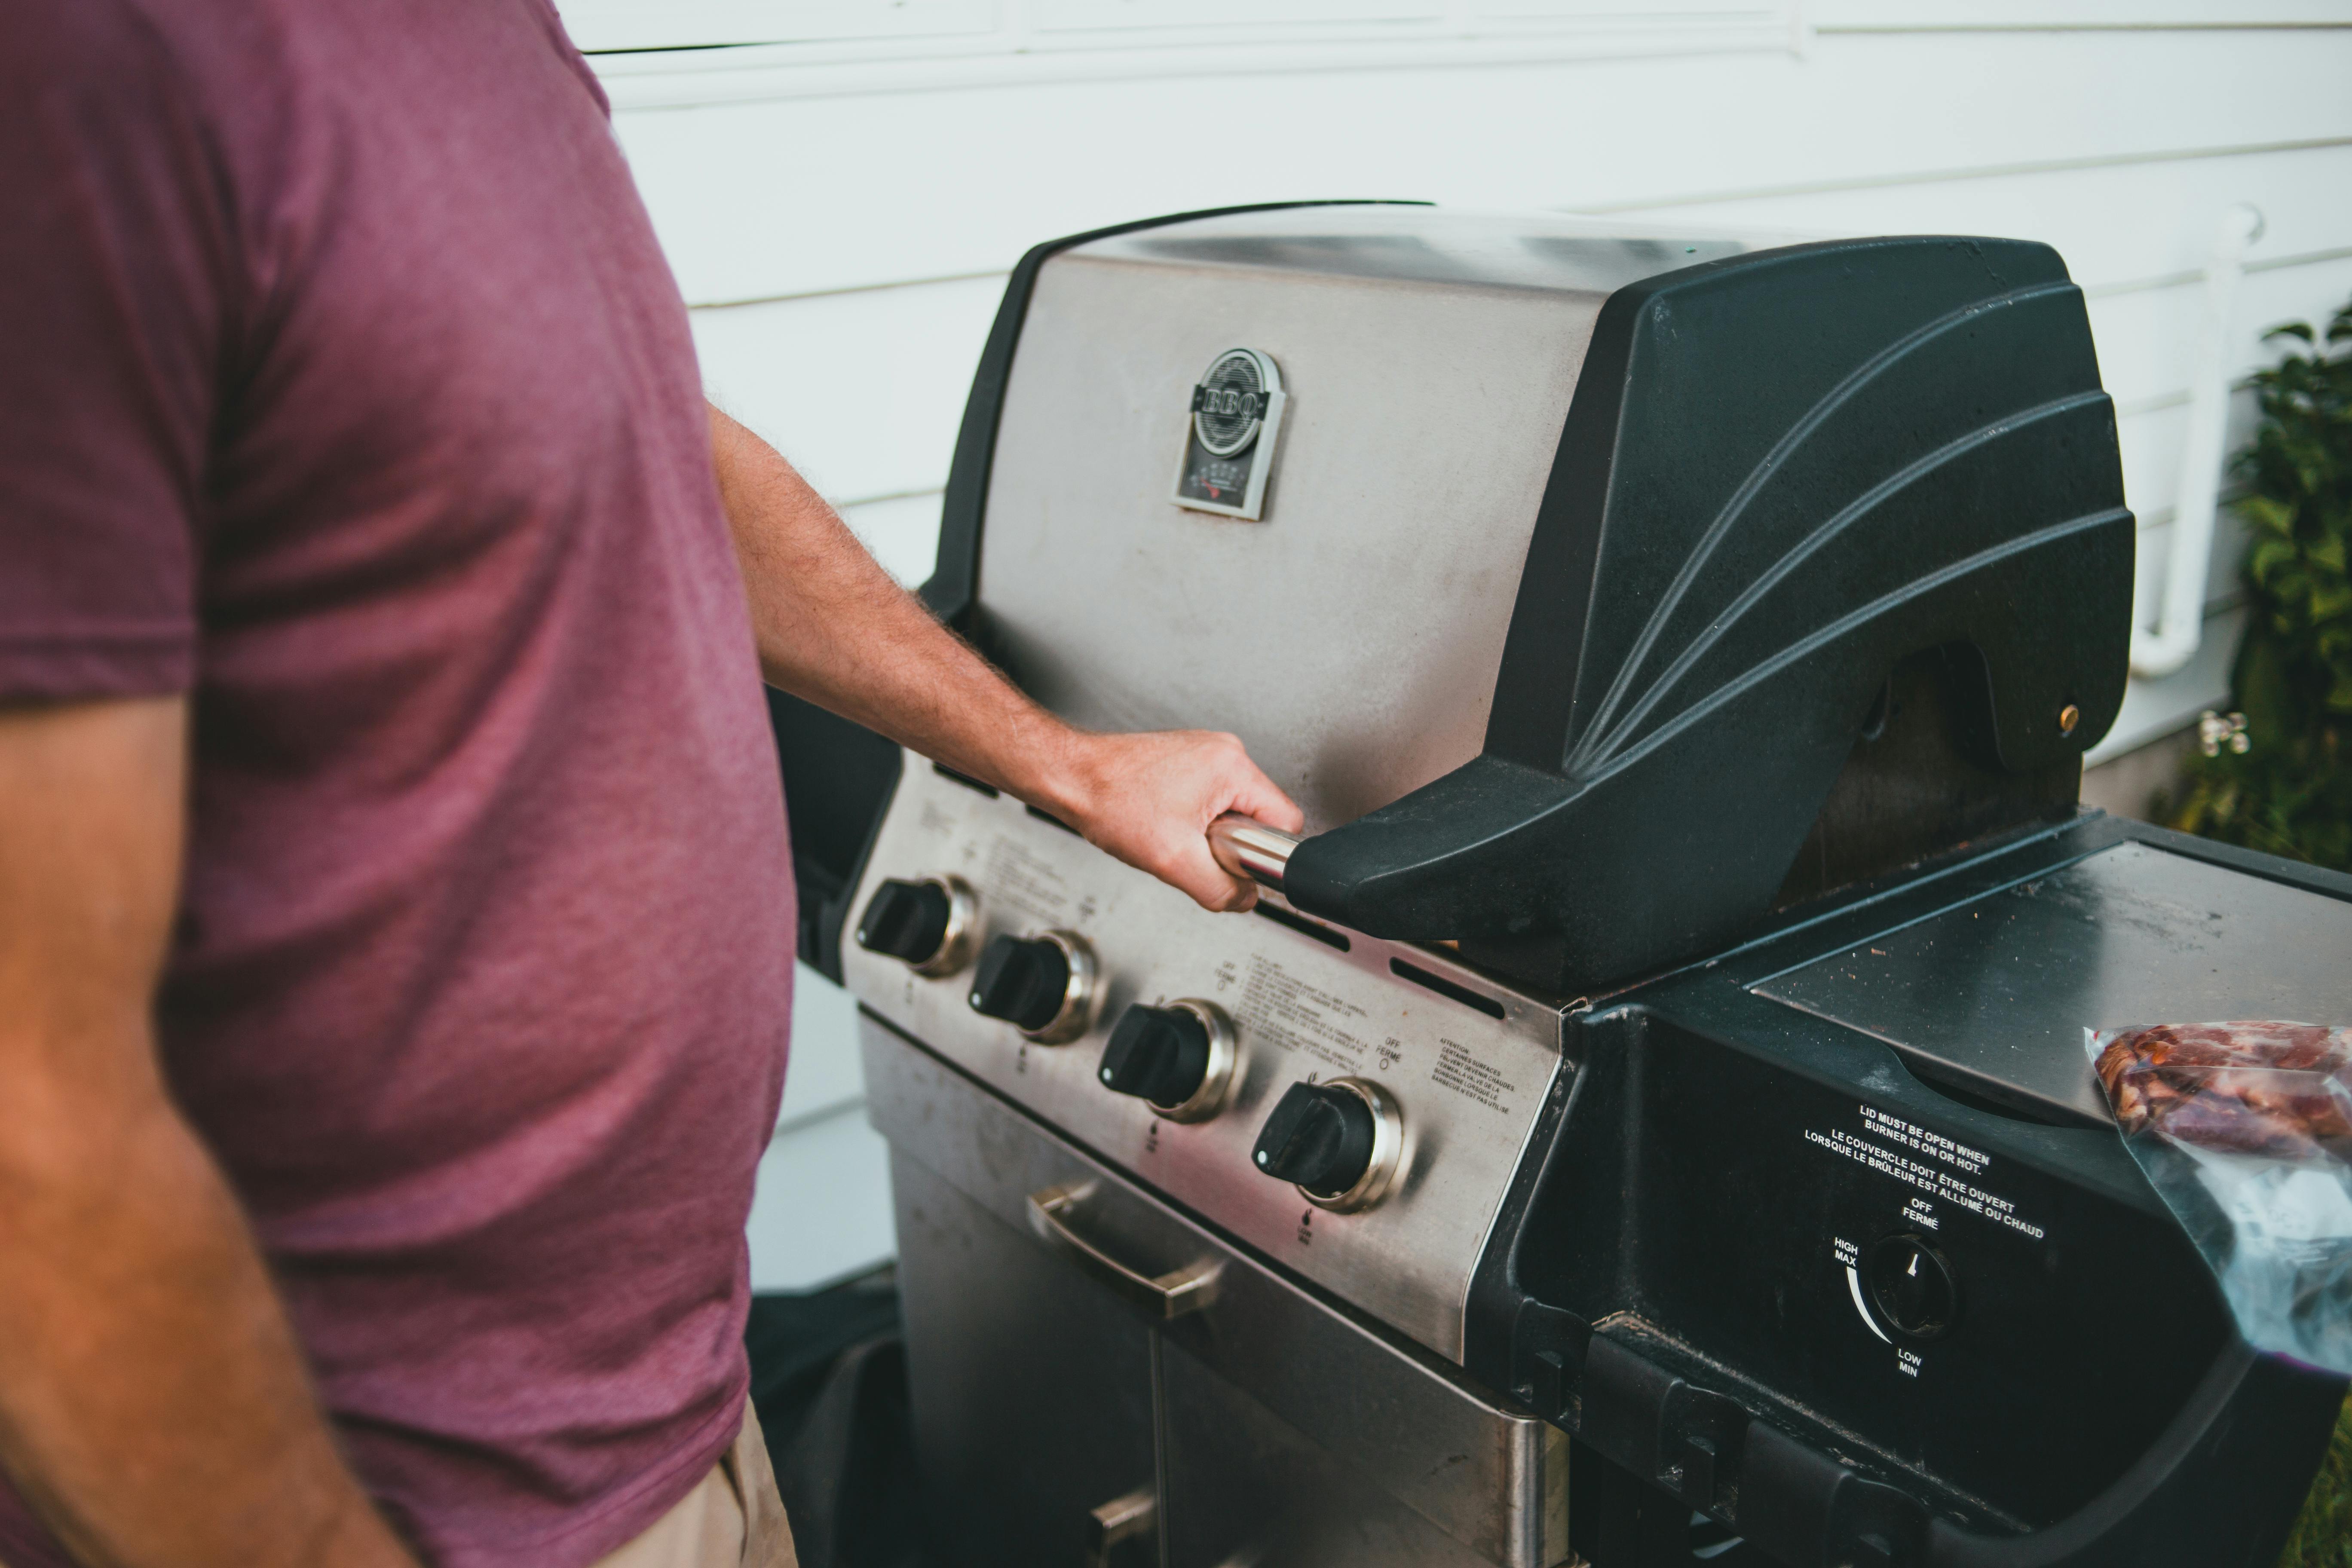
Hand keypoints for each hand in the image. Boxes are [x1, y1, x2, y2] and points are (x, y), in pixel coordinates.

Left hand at [1045, 729, 1303, 912]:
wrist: (1073, 778)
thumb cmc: (1112, 802)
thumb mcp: (1174, 862)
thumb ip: (1222, 889)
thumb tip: (1246, 899)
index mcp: (1233, 766)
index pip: (1285, 821)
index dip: (1263, 853)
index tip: (1230, 860)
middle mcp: (1225, 751)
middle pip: (1259, 817)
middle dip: (1231, 843)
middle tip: (1191, 846)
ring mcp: (1206, 753)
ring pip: (1234, 811)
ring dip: (1210, 833)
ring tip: (1173, 832)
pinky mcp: (1188, 760)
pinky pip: (1212, 802)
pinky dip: (1193, 820)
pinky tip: (1165, 821)